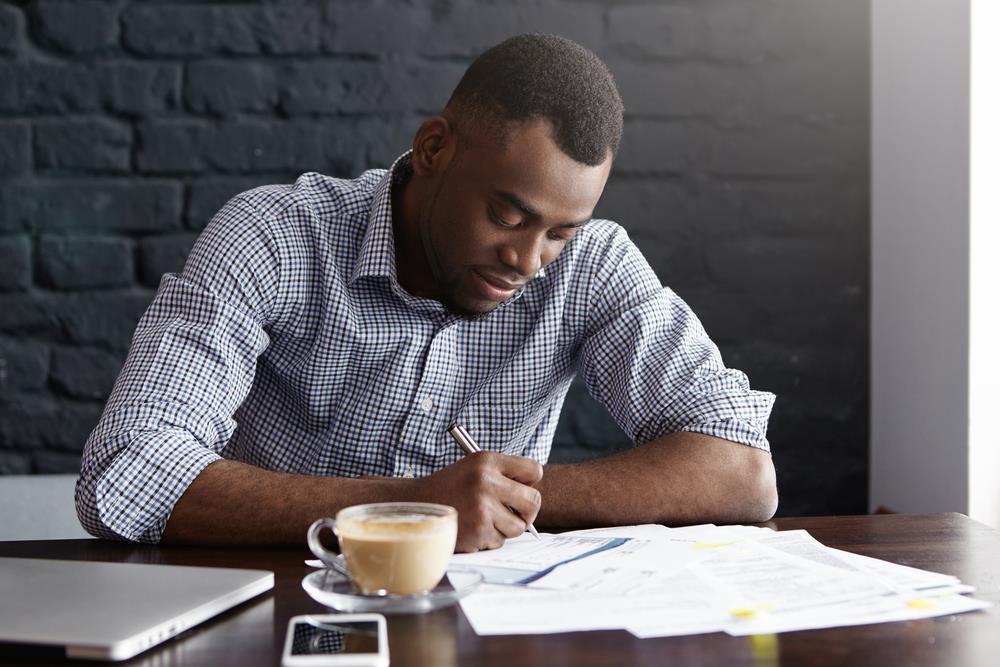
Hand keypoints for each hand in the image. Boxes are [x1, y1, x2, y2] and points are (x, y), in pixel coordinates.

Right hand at [412, 451, 542, 551]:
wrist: (415, 505)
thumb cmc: (450, 488)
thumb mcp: (474, 468)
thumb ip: (504, 476)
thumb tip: (534, 499)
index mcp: (487, 460)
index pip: (534, 470)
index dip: (530, 482)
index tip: (521, 489)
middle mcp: (486, 481)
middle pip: (534, 501)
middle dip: (528, 511)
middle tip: (515, 513)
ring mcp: (482, 507)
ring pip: (519, 526)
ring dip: (505, 528)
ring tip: (484, 519)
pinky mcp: (478, 531)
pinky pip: (500, 541)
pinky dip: (489, 538)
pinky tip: (471, 528)